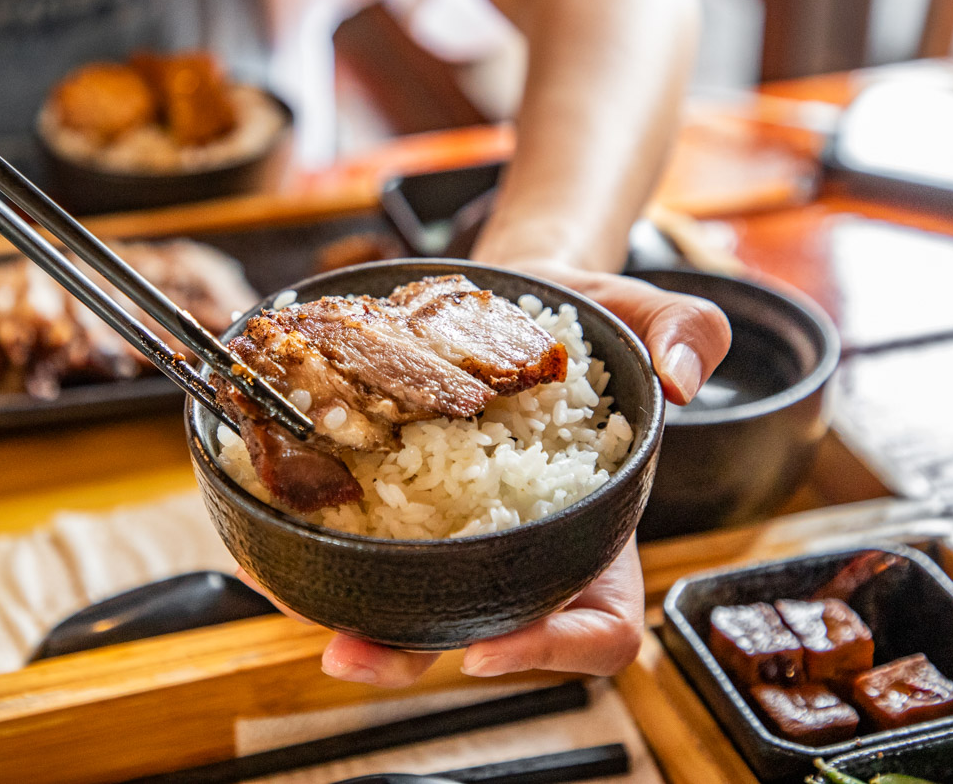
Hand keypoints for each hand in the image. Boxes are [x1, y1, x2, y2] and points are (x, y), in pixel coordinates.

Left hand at [246, 259, 730, 687]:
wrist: (511, 299)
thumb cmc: (583, 321)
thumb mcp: (636, 310)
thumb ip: (680, 327)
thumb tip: (685, 373)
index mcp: (593, 532)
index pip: (598, 624)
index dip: (555, 648)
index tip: (496, 648)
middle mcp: (520, 551)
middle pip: (480, 634)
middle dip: (413, 653)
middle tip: (354, 652)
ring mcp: (453, 536)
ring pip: (407, 604)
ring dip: (348, 617)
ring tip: (292, 601)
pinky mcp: (396, 507)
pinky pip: (360, 546)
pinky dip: (314, 551)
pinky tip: (267, 538)